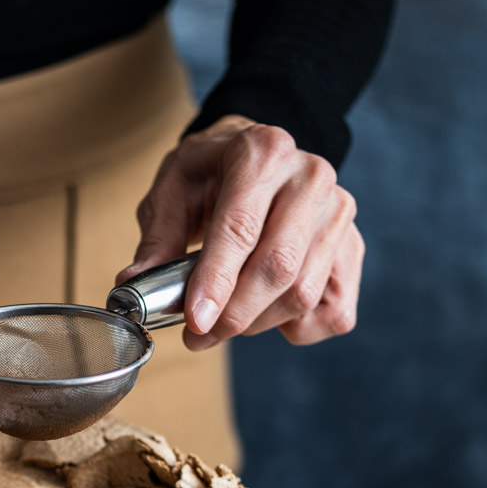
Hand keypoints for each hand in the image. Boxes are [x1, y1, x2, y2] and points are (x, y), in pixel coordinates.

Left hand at [118, 115, 363, 349]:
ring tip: (225, 320)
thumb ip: (157, 239)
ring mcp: (339, 212)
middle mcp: (310, 176)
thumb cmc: (210, 176)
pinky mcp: (353, 246)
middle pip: (279, 267)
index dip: (216, 281)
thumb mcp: (171, 191)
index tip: (196, 322)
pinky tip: (269, 312)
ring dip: (257, 323)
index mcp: (262, 152)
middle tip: (199, 335)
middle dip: (234, 314)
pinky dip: (297, 327)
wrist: (258, 156)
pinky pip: (333, 312)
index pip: (241, 228)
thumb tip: (133, 286)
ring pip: (303, 293)